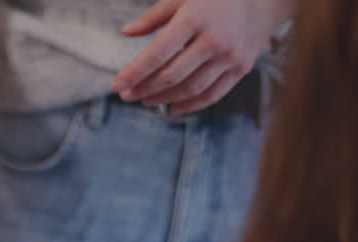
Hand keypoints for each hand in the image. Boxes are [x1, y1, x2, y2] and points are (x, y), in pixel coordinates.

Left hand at [114, 0, 292, 115]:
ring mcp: (230, 56)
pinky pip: (213, 94)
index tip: (116, 85)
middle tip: (126, 95)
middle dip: (144, 89)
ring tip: (145, 100)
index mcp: (195, 19)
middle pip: (172, 75)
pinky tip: (172, 109)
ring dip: (163, 99)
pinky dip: (190, 105)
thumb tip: (126, 32)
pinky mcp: (242, 68)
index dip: (134, 72)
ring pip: (190, 88)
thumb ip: (154, 16)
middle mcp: (214, 40)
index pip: (157, 53)